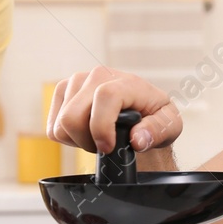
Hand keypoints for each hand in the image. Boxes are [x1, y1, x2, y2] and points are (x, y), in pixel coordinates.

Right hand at [48, 66, 180, 154]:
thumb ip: (157, 131)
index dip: (102, 128)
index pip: (104, 97)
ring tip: (97, 137)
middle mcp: (98, 75)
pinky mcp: (62, 92)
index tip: (108, 148)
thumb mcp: (170, 127)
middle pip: (72, 116)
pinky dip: (67, 137)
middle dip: (86, 141)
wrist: (139, 112)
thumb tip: (137, 138)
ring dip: (77, 140)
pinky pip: (52, 126)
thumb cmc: (154, 118)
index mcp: (127, 82)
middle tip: (104, 146)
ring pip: (60, 124)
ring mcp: (76, 81)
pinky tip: (85, 131)